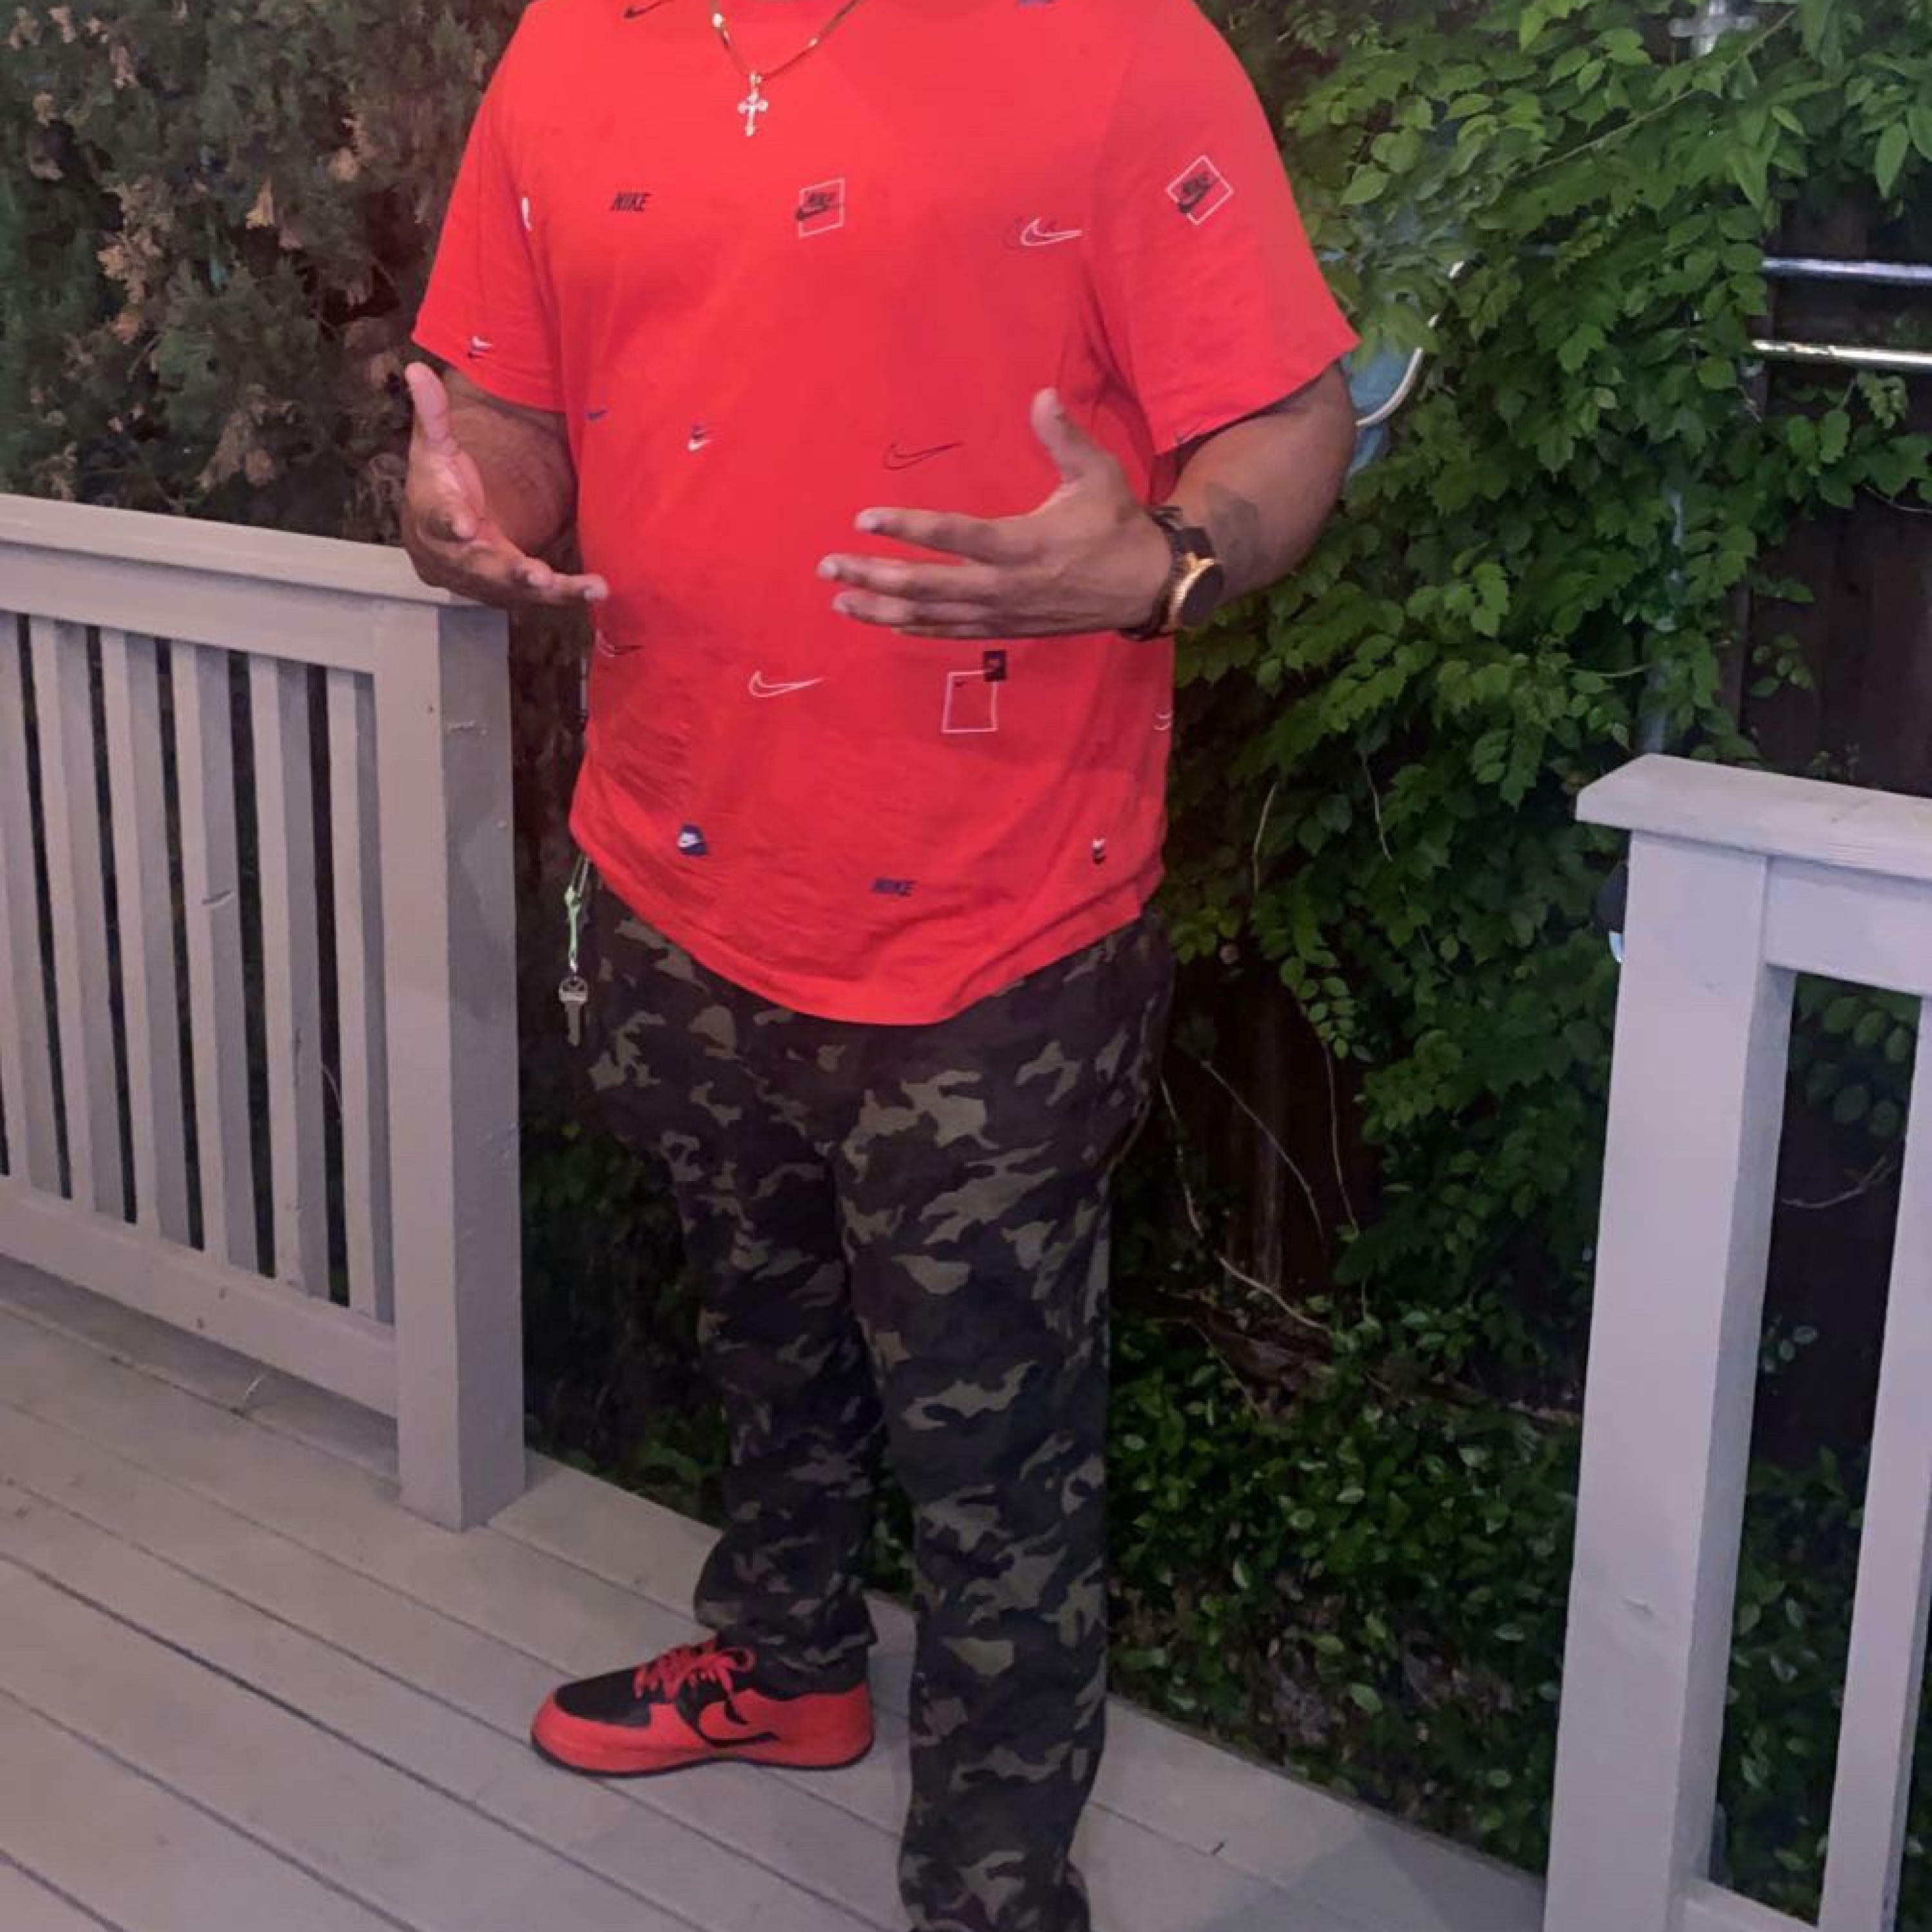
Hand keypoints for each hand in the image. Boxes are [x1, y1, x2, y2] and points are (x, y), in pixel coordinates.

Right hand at [400, 363, 606, 608]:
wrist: (437, 540)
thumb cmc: (438, 486)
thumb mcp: (432, 448)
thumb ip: (432, 414)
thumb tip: (416, 367)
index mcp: (436, 516)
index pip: (439, 519)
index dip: (449, 522)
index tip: (461, 525)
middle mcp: (462, 555)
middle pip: (485, 566)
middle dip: (510, 571)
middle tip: (534, 574)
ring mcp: (490, 576)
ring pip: (520, 587)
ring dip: (554, 589)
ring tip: (589, 588)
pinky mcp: (515, 587)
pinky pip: (544, 594)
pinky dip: (570, 592)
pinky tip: (599, 589)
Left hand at [817, 389, 1171, 638]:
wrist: (1145, 586)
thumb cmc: (1117, 524)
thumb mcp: (1097, 474)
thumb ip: (1064, 437)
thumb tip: (1041, 394)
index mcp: (1022, 544)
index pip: (953, 536)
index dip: (906, 529)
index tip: (864, 519)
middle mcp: (1003, 585)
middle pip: (926, 584)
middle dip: (874, 574)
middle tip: (828, 564)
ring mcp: (1001, 613)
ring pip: (930, 615)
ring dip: (882, 608)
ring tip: (840, 599)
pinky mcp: (1004, 630)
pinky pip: (950, 633)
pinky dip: (914, 629)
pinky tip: (883, 622)